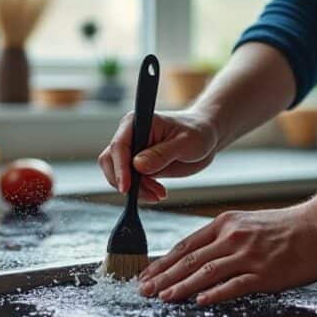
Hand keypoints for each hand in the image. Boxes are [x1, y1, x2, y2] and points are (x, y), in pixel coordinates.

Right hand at [98, 110, 218, 201]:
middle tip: (149, 194)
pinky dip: (141, 191)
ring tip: (158, 194)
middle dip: (125, 181)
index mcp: (137, 122)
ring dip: (135, 189)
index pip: (119, 146)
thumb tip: (138, 165)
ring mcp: (133, 151)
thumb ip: (162, 154)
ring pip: (118, 174)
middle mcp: (130, 136)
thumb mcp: (185, 142)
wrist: (206, 138)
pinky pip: (130, 182)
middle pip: (110, 161)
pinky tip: (158, 192)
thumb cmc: (198, 132)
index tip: (126, 187)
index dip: (120, 167)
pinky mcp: (138, 165)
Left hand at [138, 205, 316, 305]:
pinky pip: (234, 284)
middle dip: (163, 277)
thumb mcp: (250, 224)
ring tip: (164, 297)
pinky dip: (215, 293)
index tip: (147, 274)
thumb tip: (200, 257)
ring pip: (206, 272)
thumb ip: (225, 239)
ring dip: (181, 286)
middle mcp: (233, 237)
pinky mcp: (266, 272)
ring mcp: (249, 255)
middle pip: (189, 259)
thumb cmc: (290, 228)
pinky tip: (199, 301)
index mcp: (227, 224)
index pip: (186, 245)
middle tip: (144, 290)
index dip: (164, 262)